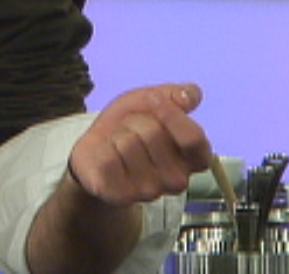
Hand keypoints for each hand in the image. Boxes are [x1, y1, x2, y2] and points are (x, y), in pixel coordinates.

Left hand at [66, 83, 212, 207]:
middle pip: (154, 132)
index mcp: (193, 158)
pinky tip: (106, 157)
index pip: (193, 137)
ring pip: (128, 143)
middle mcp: (177, 180)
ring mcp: (151, 192)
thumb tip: (191, 93)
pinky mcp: (122, 197)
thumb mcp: (149, 102)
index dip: (171, 114)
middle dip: (134, 120)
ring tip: (117, 145)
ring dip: (116, 135)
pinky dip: (101, 149)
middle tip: (129, 129)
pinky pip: (108, 158)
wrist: (95, 153)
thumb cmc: (128, 127)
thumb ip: (173, 95)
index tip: (154, 99)